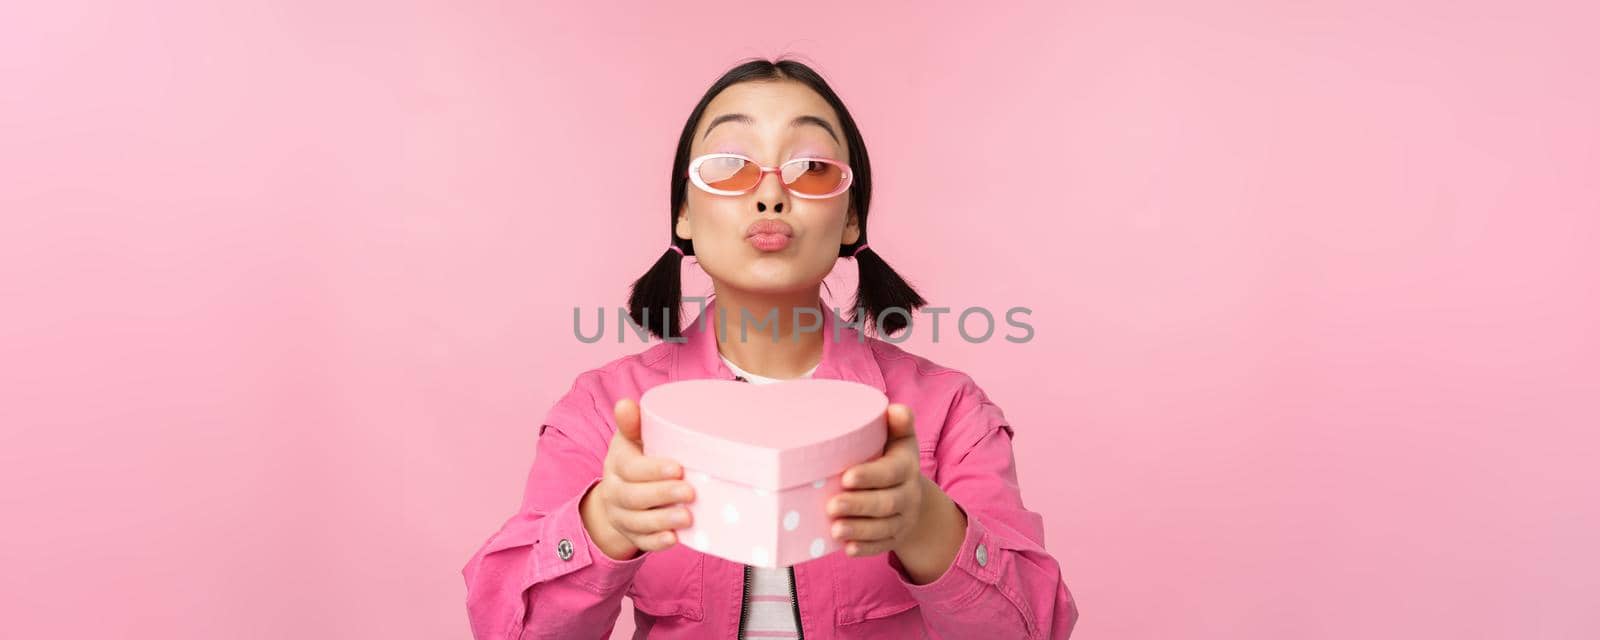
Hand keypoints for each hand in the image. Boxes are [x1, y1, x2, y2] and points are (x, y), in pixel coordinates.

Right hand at [579, 398, 696, 559]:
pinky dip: (657, 542)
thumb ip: (634, 424)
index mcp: (617, 462)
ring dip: (663, 520)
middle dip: (662, 495)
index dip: (653, 470)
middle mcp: (615, 490)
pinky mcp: (631, 534)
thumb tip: (625, 404)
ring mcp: (621, 515)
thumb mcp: (632, 438)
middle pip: (633, 496)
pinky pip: (641, 542)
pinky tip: (674, 539)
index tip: (678, 468)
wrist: (619, 493)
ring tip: (687, 518)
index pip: (630, 468)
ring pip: (637, 521)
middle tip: (690, 492)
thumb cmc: (636, 458)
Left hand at [825, 403, 926, 556]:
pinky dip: (865, 548)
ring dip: (859, 530)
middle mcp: (908, 495)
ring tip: (834, 530)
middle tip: (832, 505)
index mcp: (906, 467)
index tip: (846, 477)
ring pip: (884, 528)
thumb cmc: (893, 459)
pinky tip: (847, 549)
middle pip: (886, 503)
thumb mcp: (899, 439)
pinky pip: (882, 546)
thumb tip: (894, 409)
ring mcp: (902, 519)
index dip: (870, 476)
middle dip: (859, 506)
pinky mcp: (894, 538)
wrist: (912, 495)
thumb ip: (897, 424)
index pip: (891, 472)